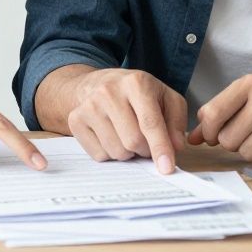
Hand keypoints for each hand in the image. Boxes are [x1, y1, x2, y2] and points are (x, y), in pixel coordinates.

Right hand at [66, 68, 186, 173]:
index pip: (150, 123)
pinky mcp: (75, 119)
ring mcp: (89, 105)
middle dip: (145, 150)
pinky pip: (99, 155)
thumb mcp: (165, 97)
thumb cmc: (136, 94)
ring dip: (128, 153)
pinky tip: (111, 136)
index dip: (160, 148)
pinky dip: (110, 153)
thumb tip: (175, 147)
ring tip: (127, 135)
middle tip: (145, 142)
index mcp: (136, 83)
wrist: (98, 84)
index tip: (167, 168)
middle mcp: (109, 91)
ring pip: (116, 151)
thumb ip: (176, 121)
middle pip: (133, 141)